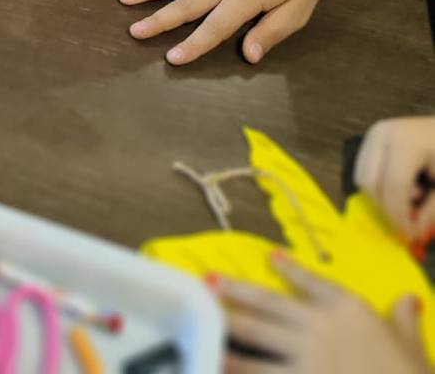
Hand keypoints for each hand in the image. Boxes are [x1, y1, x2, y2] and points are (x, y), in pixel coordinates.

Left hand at [216, 251, 428, 373]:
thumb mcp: (414, 347)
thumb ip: (404, 320)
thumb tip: (409, 299)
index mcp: (350, 309)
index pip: (314, 282)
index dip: (291, 269)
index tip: (271, 257)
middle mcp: (320, 326)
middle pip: (269, 304)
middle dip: (237, 292)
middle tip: (209, 281)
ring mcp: (305, 358)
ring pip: (257, 340)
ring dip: (227, 332)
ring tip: (204, 325)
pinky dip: (240, 370)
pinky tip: (219, 365)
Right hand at [355, 118, 434, 243]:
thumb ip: (430, 211)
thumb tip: (413, 233)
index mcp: (406, 143)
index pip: (393, 187)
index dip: (399, 216)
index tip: (409, 235)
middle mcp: (382, 134)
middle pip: (371, 183)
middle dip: (387, 210)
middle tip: (406, 225)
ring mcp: (373, 133)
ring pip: (363, 178)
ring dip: (382, 198)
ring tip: (409, 198)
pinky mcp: (371, 137)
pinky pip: (363, 170)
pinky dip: (378, 187)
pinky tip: (401, 186)